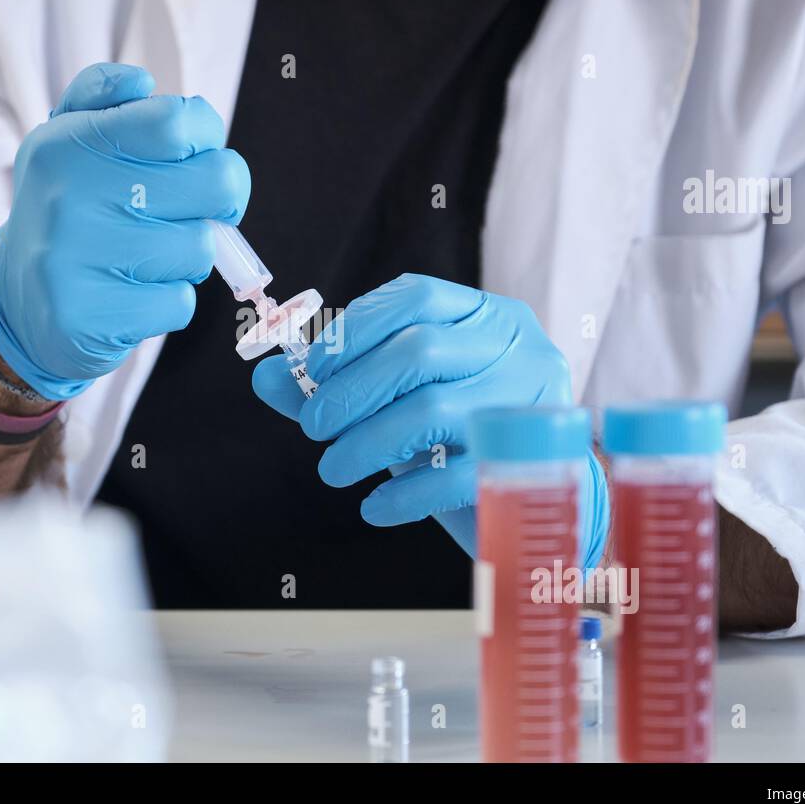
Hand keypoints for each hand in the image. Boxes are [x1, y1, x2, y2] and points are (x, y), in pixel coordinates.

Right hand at [0, 63, 250, 398]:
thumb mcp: (68, 140)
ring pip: (199, 248)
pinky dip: (167, 300)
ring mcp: (79, 261)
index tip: (197, 157)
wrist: (18, 303)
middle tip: (192, 209)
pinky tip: (132, 294)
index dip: (208, 139)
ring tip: (147, 255)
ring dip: (187, 256)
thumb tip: (142, 81)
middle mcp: (70, 197)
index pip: (178, 122)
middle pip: (213, 184)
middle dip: (218, 200)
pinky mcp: (92, 319)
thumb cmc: (68, 210)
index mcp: (69, 143)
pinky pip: (179, 302)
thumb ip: (103, 95)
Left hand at [252, 274, 608, 561]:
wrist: (538, 503)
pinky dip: (402, 494)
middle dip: (351, 389)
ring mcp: (529, 405)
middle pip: (420, 350)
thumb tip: (266, 375)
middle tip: (314, 427)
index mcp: (489, 317)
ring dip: (366, 442)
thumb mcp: (402, 402)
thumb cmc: (462, 438)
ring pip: (432, 410)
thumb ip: (339, 384)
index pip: (416, 296)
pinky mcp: (528, 464)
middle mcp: (517, 349)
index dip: (355, 328)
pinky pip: (454, 476)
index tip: (313, 368)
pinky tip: (374, 507)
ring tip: (334, 469)